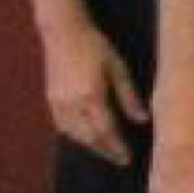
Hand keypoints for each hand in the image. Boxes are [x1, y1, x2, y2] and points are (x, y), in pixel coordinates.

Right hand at [40, 15, 145, 164]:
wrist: (62, 32)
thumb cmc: (95, 46)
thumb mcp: (118, 67)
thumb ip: (129, 96)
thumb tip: (143, 120)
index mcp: (90, 96)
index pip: (105, 131)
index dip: (117, 147)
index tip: (128, 158)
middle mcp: (71, 104)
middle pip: (89, 137)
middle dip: (105, 151)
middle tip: (121, 160)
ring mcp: (57, 103)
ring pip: (74, 135)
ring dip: (91, 145)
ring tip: (107, 150)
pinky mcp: (50, 99)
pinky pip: (63, 126)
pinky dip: (77, 136)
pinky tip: (87, 136)